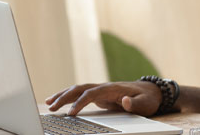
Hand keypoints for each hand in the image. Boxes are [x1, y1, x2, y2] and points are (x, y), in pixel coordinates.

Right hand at [45, 81, 161, 115]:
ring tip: (48, 104)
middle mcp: (105, 86)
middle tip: (51, 107)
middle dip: (65, 97)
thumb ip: (135, 103)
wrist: (152, 91)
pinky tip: (58, 102)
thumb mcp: (145, 103)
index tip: (71, 113)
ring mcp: (101, 89)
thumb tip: (124, 101)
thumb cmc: (148, 98)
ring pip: (78, 90)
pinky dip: (69, 97)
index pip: (93, 93)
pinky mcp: (100, 94)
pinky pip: (80, 95)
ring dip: (63, 95)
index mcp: (113, 88)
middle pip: (81, 89)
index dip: (81, 102)